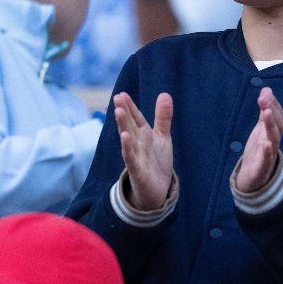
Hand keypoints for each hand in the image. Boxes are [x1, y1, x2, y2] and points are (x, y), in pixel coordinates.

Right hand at [114, 91, 173, 210]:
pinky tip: (124, 138)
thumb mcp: (162, 137)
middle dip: (124, 112)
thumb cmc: (156, 161)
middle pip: (129, 125)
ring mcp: (135, 156)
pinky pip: (131, 158)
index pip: (135, 117)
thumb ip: (162, 117)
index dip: (130, 106)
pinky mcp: (137, 171)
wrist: (157, 190)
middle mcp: (136, 143)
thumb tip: (165, 94)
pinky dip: (127, 148)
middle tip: (117, 97)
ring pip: (128, 139)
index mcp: (142, 134)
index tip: (122, 94)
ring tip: (119, 112)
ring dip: (123, 126)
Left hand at [235, 87, 282, 193]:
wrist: (252, 180)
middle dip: (272, 112)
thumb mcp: (260, 129)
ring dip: (270, 126)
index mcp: (272, 133)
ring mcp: (268, 156)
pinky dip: (267, 152)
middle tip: (263, 99)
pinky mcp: (261, 168)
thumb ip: (264, 111)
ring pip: (273, 140)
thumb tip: (266, 89)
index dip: (273, 104)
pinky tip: (267, 144)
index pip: (277, 116)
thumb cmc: (258, 151)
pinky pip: (266, 160)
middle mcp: (272, 143)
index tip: (266, 92)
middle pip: (277, 126)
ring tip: (266, 113)